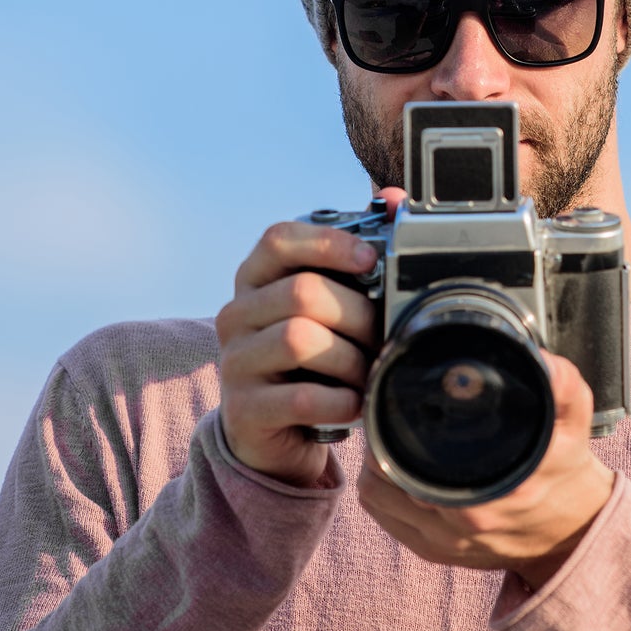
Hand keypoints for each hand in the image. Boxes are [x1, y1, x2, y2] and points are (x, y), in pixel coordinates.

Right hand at [213, 212, 383, 486]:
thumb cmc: (311, 357)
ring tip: (366, 373)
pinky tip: (352, 403)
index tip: (371, 260)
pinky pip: (302, 397)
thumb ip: (360, 253)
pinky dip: (340, 401)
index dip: (329, 243)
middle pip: (301, 292)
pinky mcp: (244, 410)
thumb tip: (395, 200)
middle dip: (357, 314)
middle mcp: (236, 313)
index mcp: (256, 278)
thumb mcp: (331, 304)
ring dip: (350, 359)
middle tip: (381, 335)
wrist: (275, 430)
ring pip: (300, 340)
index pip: (279, 239)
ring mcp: (235, 362)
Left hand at [357, 350, 615, 588]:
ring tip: (389, 438)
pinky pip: (385, 518)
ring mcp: (447, 540)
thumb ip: (563, 387)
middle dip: (382, 437)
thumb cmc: (566, 471)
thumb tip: (543, 360)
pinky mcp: (435, 552)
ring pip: (377, 495)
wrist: (573, 532)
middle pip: (386, 471)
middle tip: (389, 410)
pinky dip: (381, 492)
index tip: (391, 396)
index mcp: (498, 489)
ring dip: (376, 465)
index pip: (410, 454)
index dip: (390, 422)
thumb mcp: (575, 423)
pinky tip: (394, 470)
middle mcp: (467, 518)